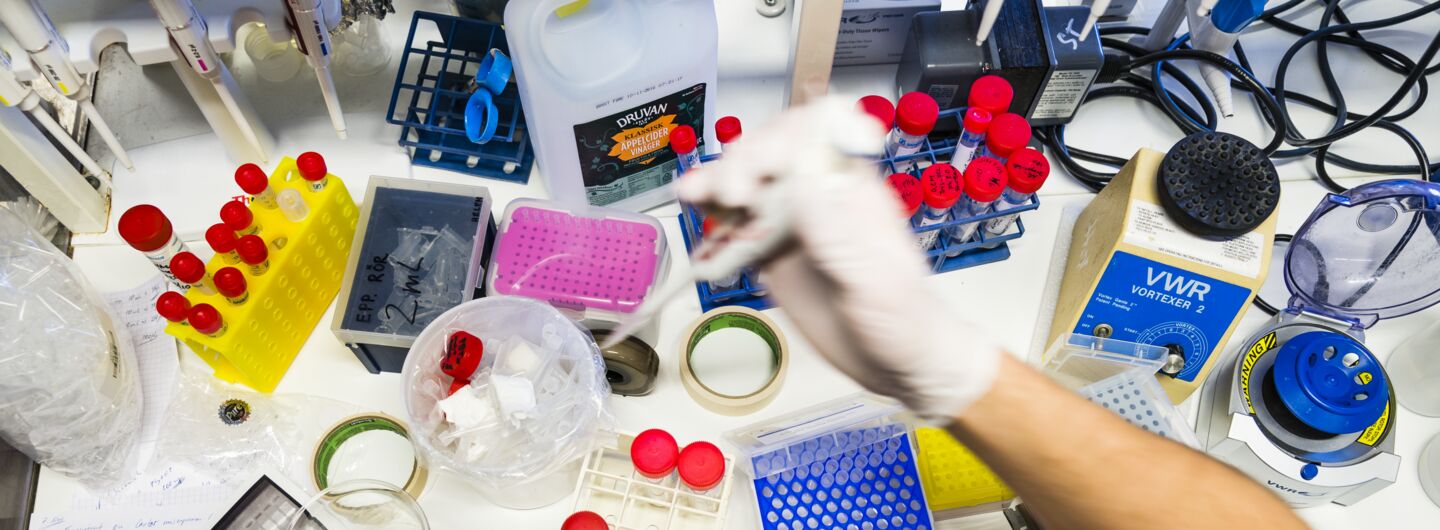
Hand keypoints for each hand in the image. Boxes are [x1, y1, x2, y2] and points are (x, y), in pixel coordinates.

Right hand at [676, 98, 1001, 419]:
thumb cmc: (904, 324)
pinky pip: (739, 227)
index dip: (782, 139)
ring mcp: (795, 224)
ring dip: (719, 183)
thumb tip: (804, 174)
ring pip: (750, 185)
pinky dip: (715, 220)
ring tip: (692, 193)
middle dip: (743, 161)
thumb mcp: (876, 283)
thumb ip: (840, 233)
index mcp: (853, 190)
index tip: (760, 169)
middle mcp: (821, 197)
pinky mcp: (775, 253)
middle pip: (773, 151)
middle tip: (727, 193)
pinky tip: (698, 223)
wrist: (897, 368)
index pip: (815, 133)